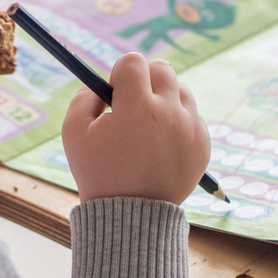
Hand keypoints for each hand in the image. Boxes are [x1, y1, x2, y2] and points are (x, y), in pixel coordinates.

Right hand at [61, 53, 210, 203]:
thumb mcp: (74, 133)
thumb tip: (102, 82)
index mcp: (137, 107)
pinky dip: (177, 123)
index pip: (133, 62)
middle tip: (132, 105)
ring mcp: (191, 128)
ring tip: (147, 127)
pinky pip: (192, 116)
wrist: (131, 216)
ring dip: (163, 99)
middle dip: (145, 80)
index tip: (116, 93)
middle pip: (162, 69)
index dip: (120, 73)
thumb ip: (84, 97)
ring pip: (180, 90)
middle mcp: (170, 113)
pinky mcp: (203, 144)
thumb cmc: (99, 173)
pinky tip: (160, 145)